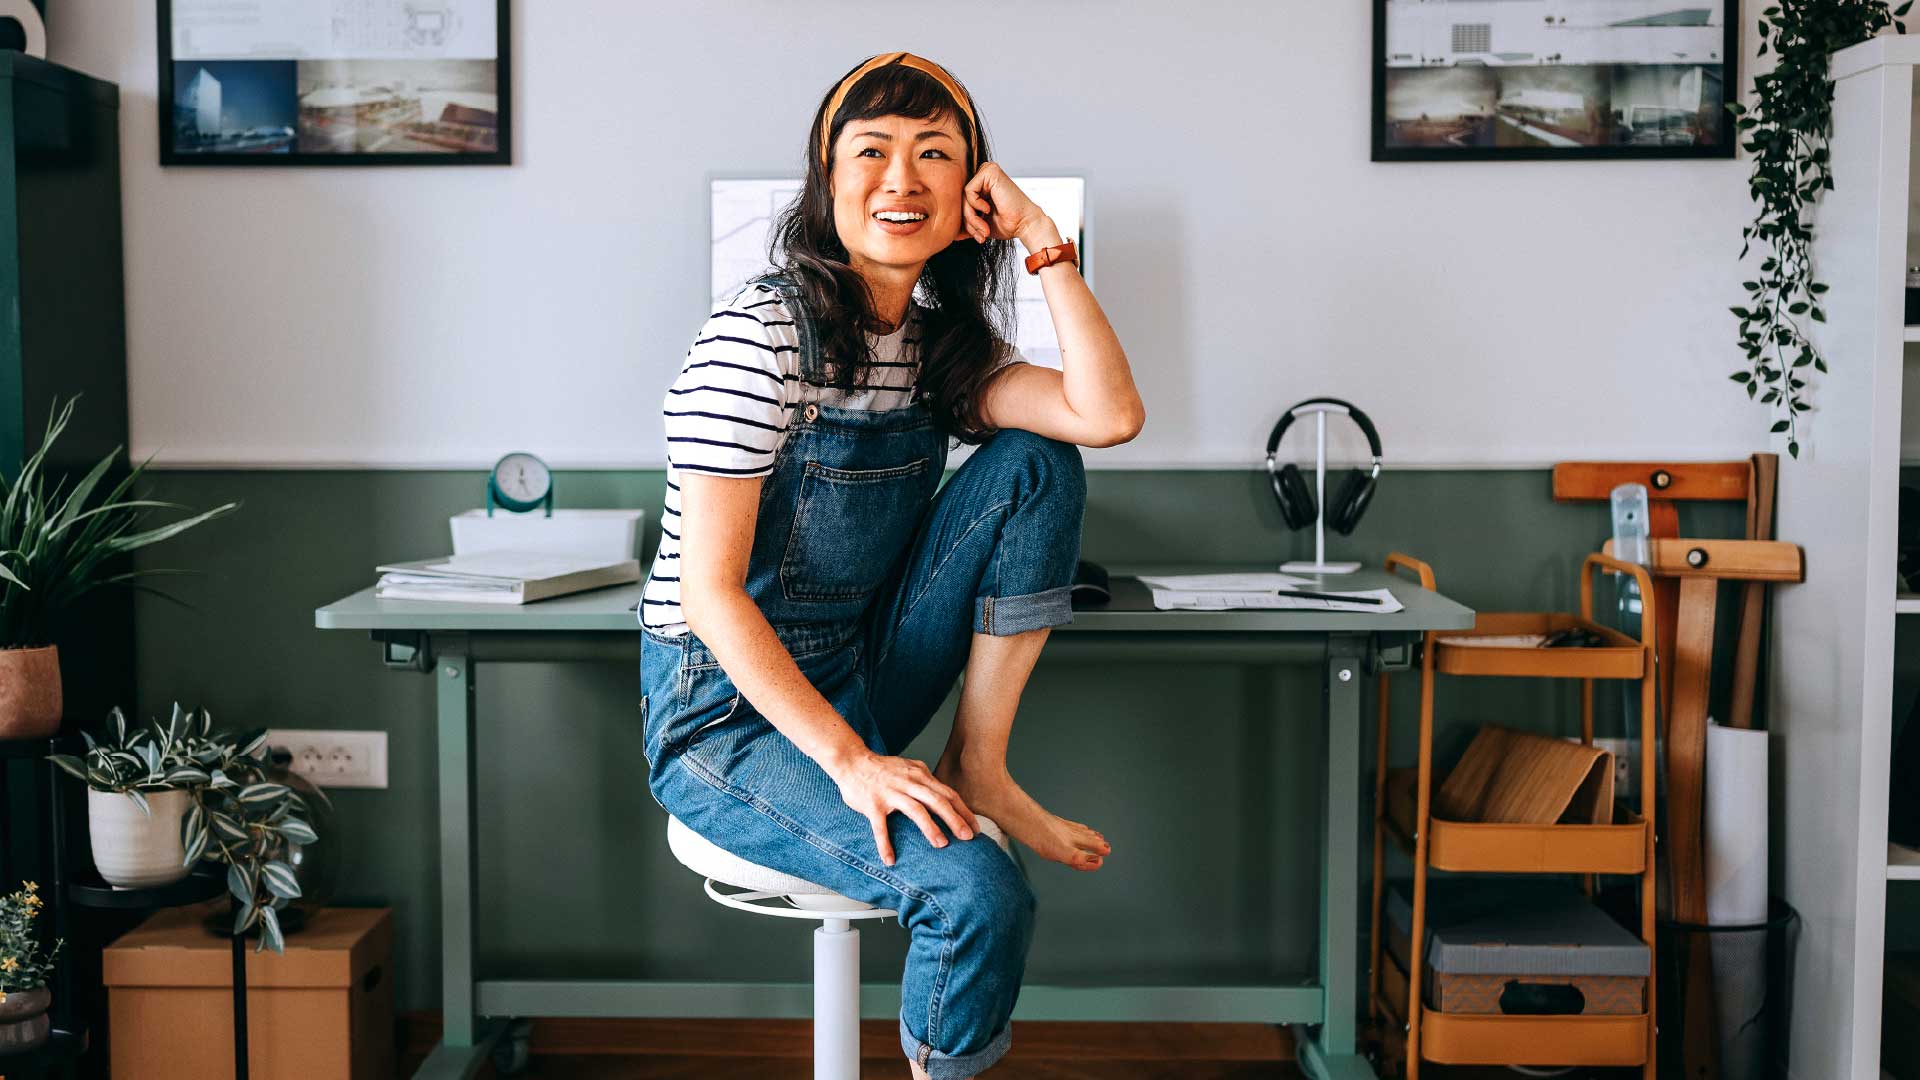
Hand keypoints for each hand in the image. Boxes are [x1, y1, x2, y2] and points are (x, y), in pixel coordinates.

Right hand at [825, 750, 979, 866]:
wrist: (852, 761)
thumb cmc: (882, 769)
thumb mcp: (909, 768)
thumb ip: (926, 780)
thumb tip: (945, 794)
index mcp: (920, 775)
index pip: (948, 793)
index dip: (963, 811)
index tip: (975, 827)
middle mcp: (908, 783)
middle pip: (938, 801)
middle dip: (955, 820)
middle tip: (968, 837)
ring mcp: (890, 793)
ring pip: (916, 810)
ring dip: (930, 828)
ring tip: (942, 845)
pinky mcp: (872, 804)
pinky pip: (880, 827)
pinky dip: (885, 844)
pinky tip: (890, 859)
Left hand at [956, 162, 1055, 248]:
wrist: (1024, 225)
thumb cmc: (1007, 224)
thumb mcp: (980, 223)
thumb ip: (966, 221)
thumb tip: (950, 229)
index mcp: (982, 185)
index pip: (962, 201)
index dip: (966, 221)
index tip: (976, 236)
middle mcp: (984, 175)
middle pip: (961, 199)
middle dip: (968, 221)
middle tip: (981, 235)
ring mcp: (987, 171)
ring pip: (964, 196)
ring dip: (971, 217)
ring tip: (984, 228)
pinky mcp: (989, 171)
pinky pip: (968, 191)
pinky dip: (975, 205)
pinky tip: (988, 210)